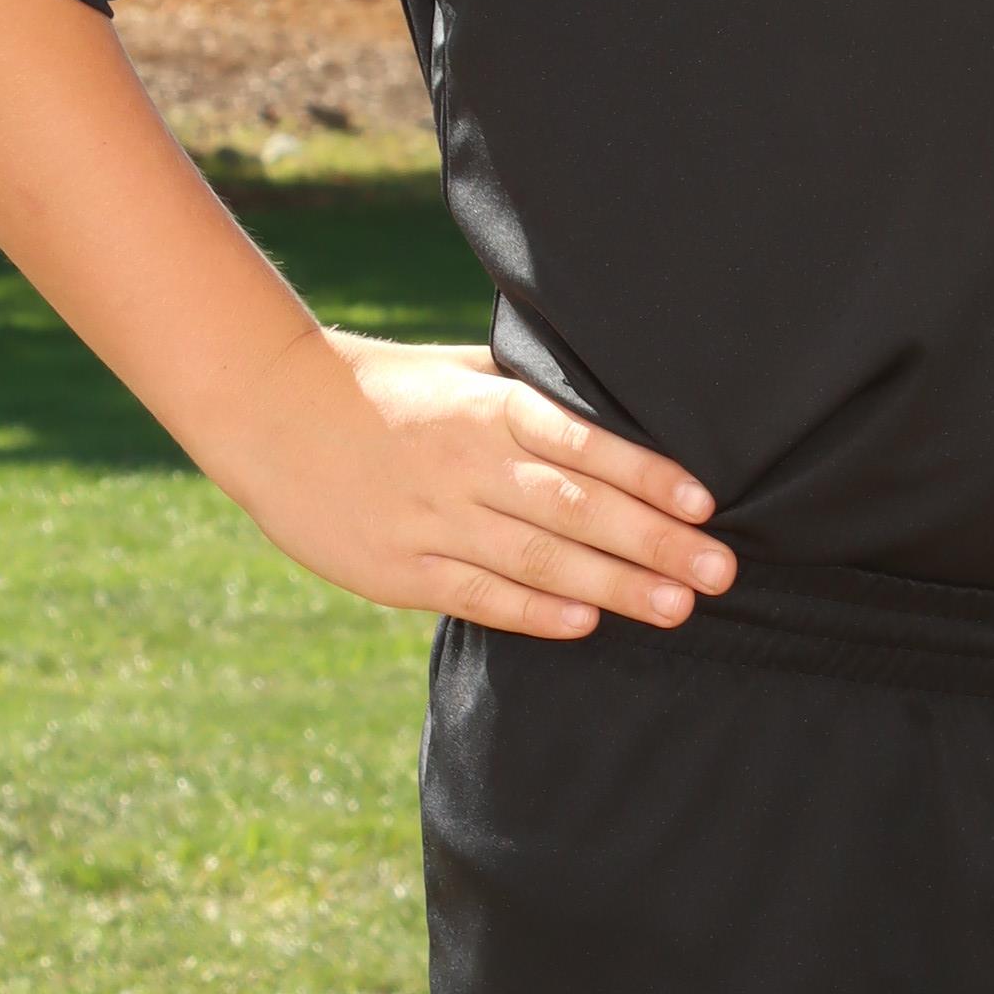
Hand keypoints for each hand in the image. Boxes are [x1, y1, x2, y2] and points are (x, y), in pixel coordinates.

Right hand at [209, 333, 737, 636]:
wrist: (270, 413)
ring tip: (678, 606)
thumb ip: (532, 391)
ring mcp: (432, 519)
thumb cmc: (385, 388)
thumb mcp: (461, 369)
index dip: (645, 472)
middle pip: (574, 507)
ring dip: (613, 586)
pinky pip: (475, 594)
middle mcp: (467, 463)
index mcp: (487, 407)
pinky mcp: (399, 569)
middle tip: (723, 569)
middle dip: (654, 540)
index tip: (705, 501)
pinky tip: (583, 624)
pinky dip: (531, 612)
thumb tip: (620, 402)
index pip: (582, 440)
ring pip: (536, 558)